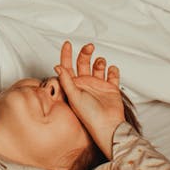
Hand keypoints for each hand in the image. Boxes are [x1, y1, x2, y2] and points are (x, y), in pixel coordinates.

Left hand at [54, 41, 124, 159]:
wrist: (108, 125)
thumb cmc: (89, 115)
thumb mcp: (74, 96)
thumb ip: (66, 80)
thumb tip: (57, 66)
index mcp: (74, 86)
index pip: (67, 67)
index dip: (66, 55)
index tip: (67, 43)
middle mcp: (85, 84)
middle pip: (83, 63)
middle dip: (85, 53)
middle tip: (89, 47)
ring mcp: (98, 86)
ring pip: (98, 67)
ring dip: (99, 61)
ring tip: (100, 63)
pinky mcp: (111, 88)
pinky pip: (113, 75)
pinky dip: (113, 70)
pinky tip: (111, 69)